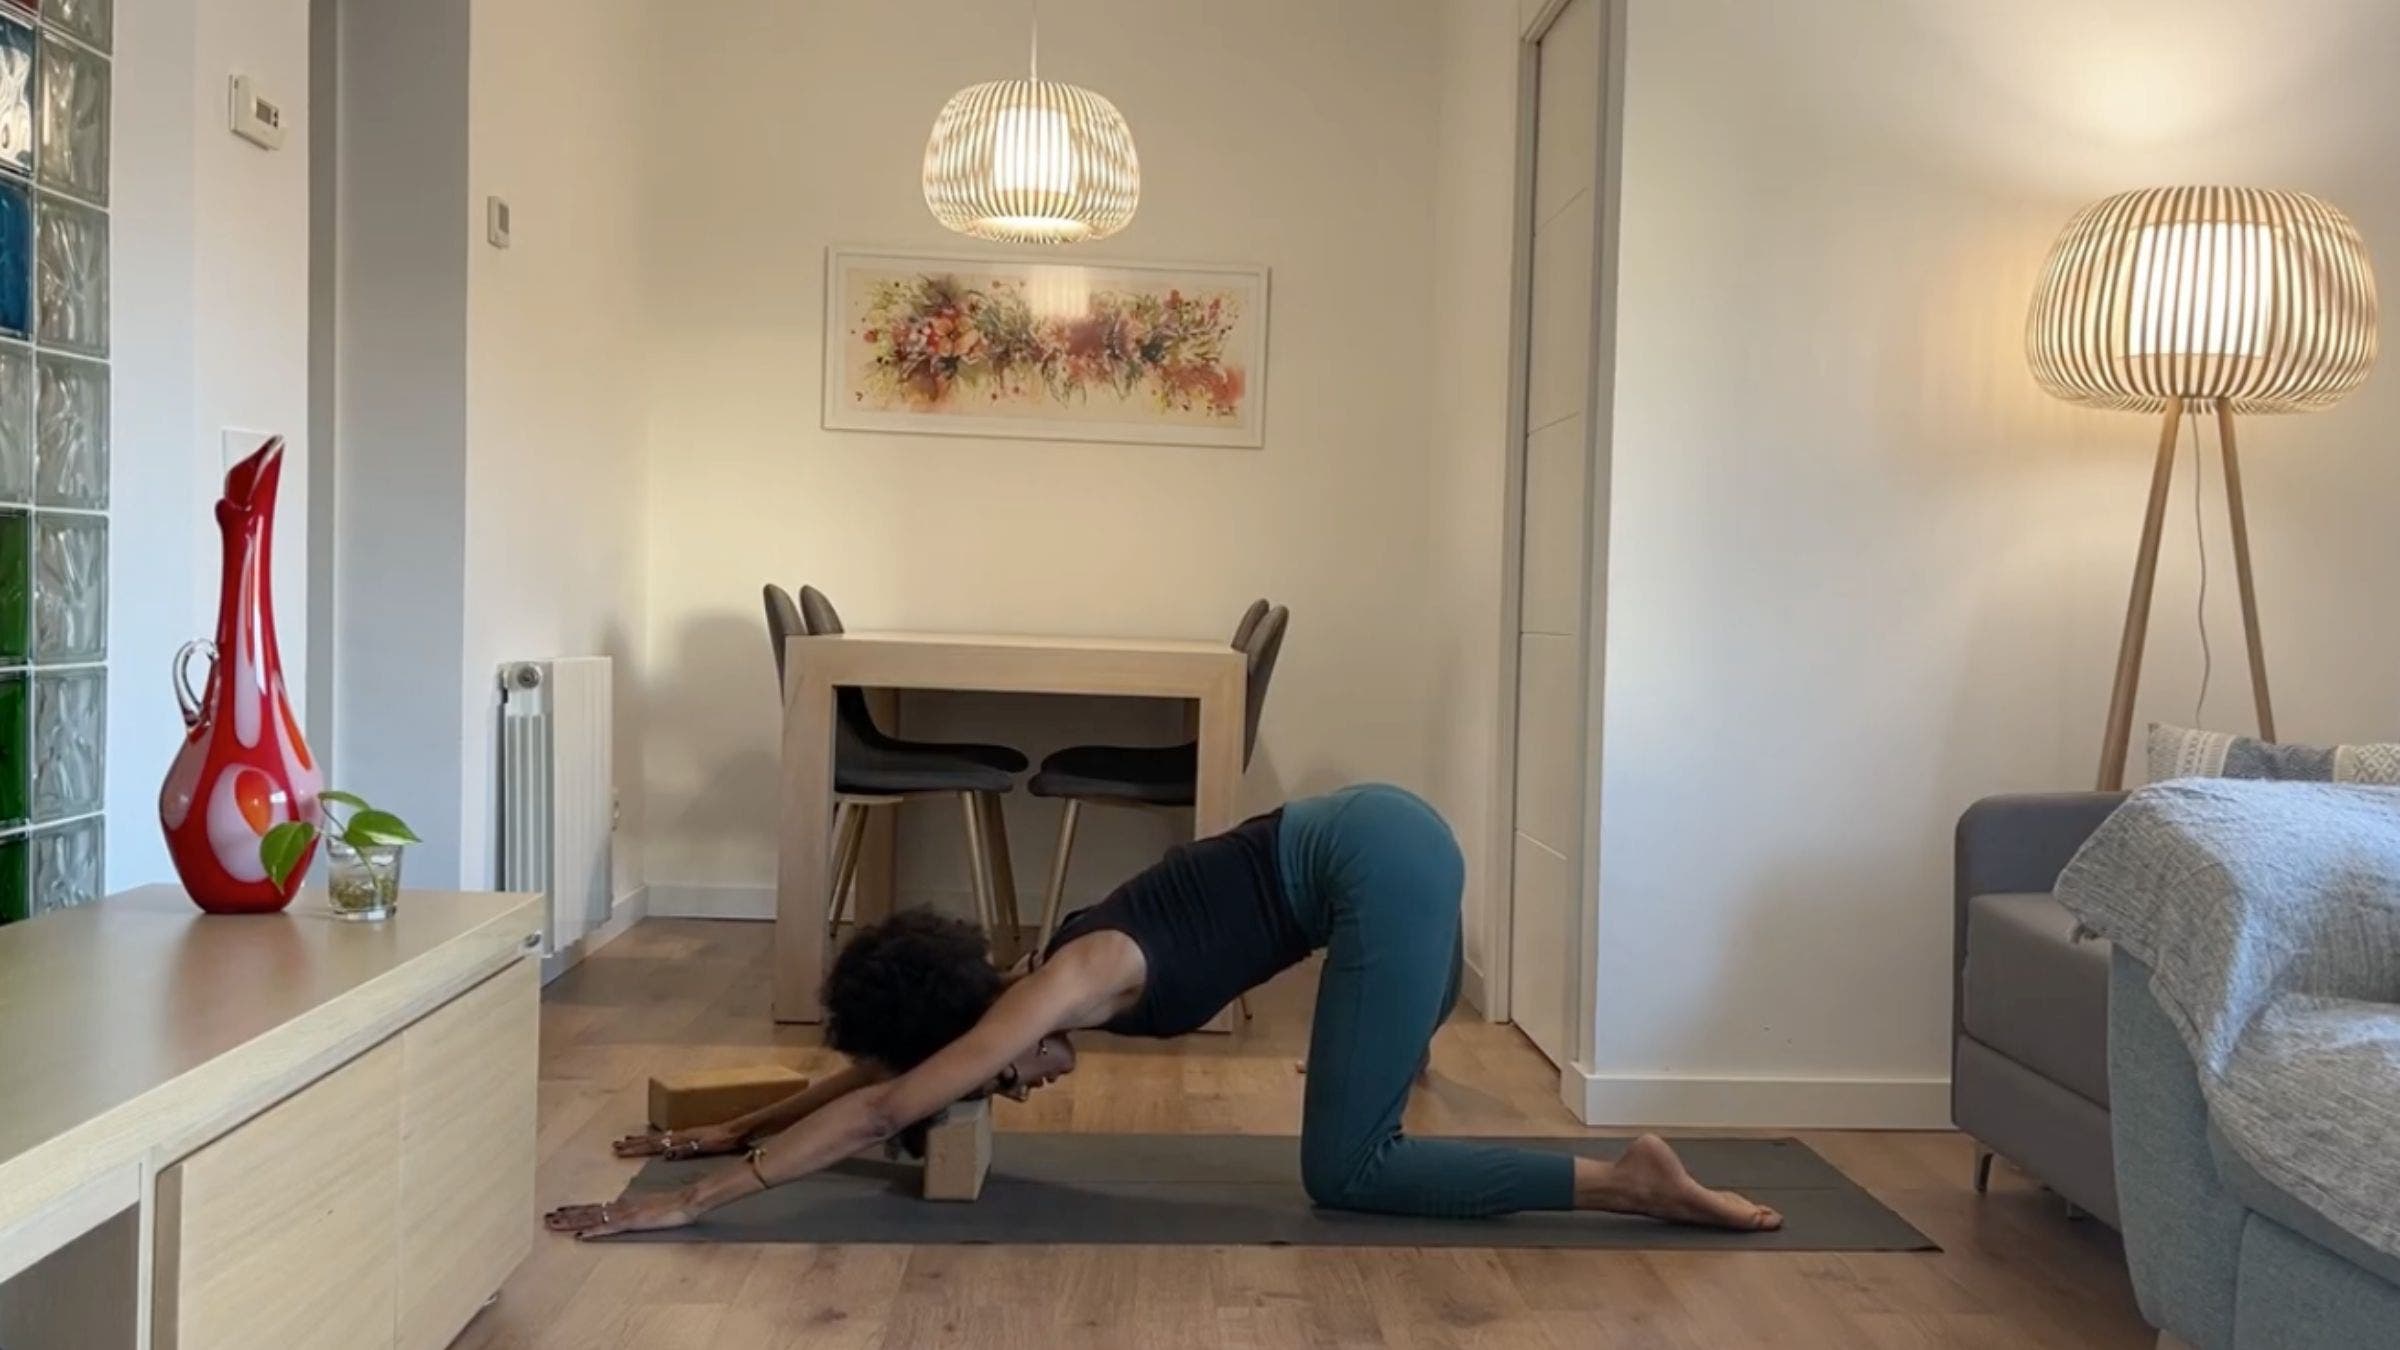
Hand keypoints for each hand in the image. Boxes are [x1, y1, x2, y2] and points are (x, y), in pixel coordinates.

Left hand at [544, 1188, 699, 1238]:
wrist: (686, 1200)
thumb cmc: (673, 1205)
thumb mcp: (650, 1208)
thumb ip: (636, 1210)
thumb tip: (624, 1215)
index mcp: (624, 1204)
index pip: (594, 1208)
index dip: (575, 1210)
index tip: (558, 1211)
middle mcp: (620, 1207)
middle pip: (588, 1212)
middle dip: (565, 1216)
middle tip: (545, 1218)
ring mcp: (625, 1214)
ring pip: (592, 1218)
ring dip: (571, 1221)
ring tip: (552, 1223)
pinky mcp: (632, 1222)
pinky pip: (609, 1228)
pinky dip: (594, 1231)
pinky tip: (581, 1235)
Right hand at [612, 1123, 742, 1158]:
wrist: (736, 1130)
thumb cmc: (722, 1140)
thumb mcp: (704, 1146)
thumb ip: (684, 1149)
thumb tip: (665, 1153)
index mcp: (680, 1139)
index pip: (653, 1144)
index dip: (636, 1148)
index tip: (619, 1149)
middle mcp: (678, 1135)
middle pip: (650, 1139)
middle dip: (632, 1144)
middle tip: (615, 1145)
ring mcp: (683, 1135)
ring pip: (656, 1137)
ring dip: (640, 1140)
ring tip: (625, 1141)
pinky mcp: (689, 1136)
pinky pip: (665, 1137)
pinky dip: (654, 1139)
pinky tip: (653, 1142)